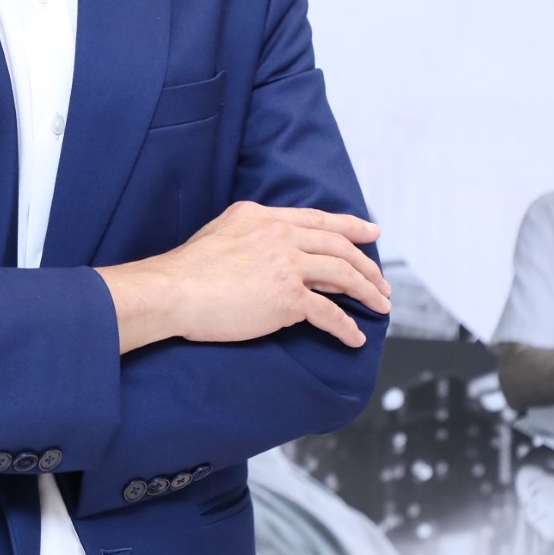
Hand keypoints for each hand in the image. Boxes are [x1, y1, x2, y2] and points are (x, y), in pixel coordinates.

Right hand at [98, 200, 390, 352]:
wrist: (172, 290)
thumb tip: (268, 248)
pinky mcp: (287, 298)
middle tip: (381, 283)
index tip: (371, 231)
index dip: (351, 226)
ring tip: (380, 306)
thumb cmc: (187, 270)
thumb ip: (251, 234)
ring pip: (342, 275)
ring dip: (367, 293)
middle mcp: (279, 235)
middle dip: (367, 266)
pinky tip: (354, 337)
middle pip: (339, 247)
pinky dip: (346, 327)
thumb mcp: (221, 232)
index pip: (318, 219)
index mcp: (263, 217)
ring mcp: (286, 265)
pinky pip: (329, 313)